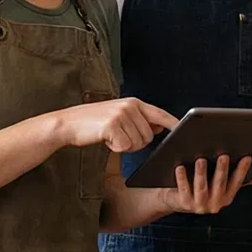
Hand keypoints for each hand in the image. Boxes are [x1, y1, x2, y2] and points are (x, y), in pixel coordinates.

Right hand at [56, 98, 177, 152]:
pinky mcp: (112, 125)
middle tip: (118, 136)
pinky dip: (115, 148)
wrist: (68, 123)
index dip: (172, 124)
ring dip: (125, 146)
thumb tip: (159, 128)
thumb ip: (139, 120)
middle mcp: (130, 106)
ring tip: (110, 136)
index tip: (183, 131)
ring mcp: (121, 115)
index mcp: (133, 102)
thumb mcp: (119, 116)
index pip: (159, 114)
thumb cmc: (93, 123)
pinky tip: (105, 139)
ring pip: (138, 144)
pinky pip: (125, 147)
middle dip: (135, 142)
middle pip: (148, 136)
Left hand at [160, 155, 251, 214]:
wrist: (177, 201)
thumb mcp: (222, 187)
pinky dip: (182, 178)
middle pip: (219, 184)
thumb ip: (239, 181)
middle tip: (224, 156)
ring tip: (201, 160)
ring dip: (202, 173)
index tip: (247, 157)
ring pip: (201, 187)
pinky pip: (184, 189)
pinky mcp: (184, 203)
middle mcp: (214, 204)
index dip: (242, 170)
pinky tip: (180, 167)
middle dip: (222, 170)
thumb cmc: (201, 190)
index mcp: (226, 198)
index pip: (237, 183)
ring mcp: (199, 205)